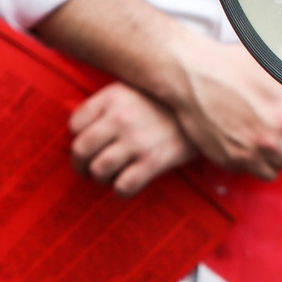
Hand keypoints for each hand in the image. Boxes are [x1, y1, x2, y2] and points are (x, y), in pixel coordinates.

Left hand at [69, 82, 197, 196]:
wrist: (207, 110)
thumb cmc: (165, 104)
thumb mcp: (132, 91)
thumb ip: (105, 105)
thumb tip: (78, 131)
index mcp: (113, 97)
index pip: (74, 124)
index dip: (80, 136)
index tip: (91, 141)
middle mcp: (122, 117)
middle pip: (81, 150)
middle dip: (81, 163)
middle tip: (89, 166)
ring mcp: (138, 140)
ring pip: (99, 169)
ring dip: (100, 177)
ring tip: (108, 175)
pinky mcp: (155, 160)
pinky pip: (124, 186)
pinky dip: (120, 190)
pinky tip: (126, 183)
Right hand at [164, 38, 281, 179]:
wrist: (191, 75)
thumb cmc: (231, 68)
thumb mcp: (275, 74)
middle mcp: (267, 142)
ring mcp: (245, 155)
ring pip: (273, 173)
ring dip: (275, 162)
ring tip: (272, 146)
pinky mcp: (225, 159)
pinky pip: (247, 172)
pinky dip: (252, 163)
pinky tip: (250, 146)